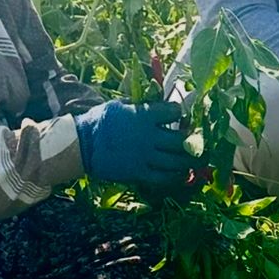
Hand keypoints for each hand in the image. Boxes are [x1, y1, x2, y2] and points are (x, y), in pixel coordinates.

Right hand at [74, 101, 198, 190]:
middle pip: (182, 140)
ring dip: (190, 160)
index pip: (174, 112)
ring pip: (178, 161)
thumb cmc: (99, 120)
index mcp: (144, 115)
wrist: (82, 145)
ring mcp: (145, 157)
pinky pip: (164, 177)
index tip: (179, 115)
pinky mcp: (139, 173)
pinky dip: (176, 176)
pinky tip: (181, 173)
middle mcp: (149, 136)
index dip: (179, 113)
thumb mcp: (120, 105)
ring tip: (197, 159)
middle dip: (193, 140)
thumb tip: (158, 100)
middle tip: (196, 140)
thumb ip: (141, 104)